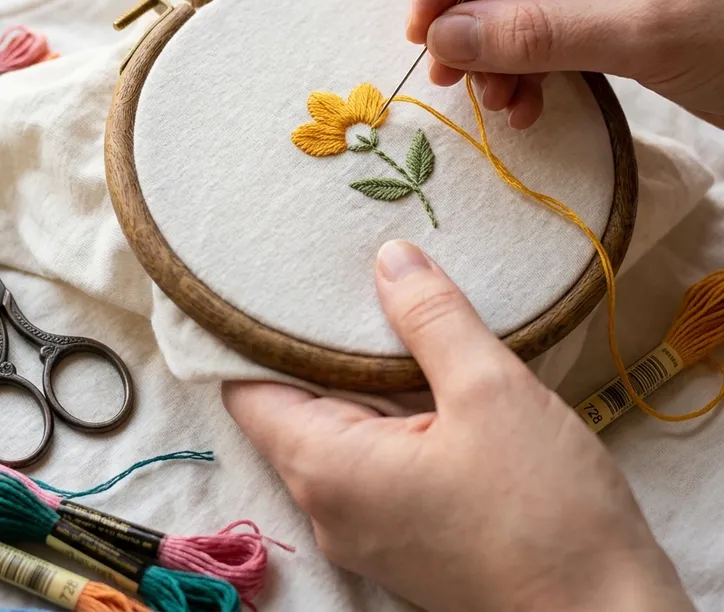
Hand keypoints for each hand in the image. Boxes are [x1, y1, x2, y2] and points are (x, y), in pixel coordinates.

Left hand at [223, 240, 693, 611]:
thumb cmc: (546, 513)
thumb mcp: (490, 392)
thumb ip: (432, 318)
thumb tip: (390, 259)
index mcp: (326, 468)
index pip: (247, 390)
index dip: (249, 335)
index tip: (269, 280)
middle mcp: (328, 505)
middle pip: (291, 406)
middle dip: (313, 345)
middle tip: (338, 278)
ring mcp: (365, 526)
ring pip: (337, 430)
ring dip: (358, 377)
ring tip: (382, 311)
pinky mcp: (403, 533)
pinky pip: (371, 457)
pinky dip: (385, 412)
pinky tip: (419, 374)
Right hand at [407, 0, 723, 129]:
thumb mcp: (645, 33)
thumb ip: (537, 34)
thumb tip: (440, 40)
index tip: (422, 27)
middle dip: (462, 12)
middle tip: (447, 74)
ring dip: (487, 51)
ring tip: (498, 101)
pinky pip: (528, 24)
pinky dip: (517, 65)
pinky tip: (525, 103)